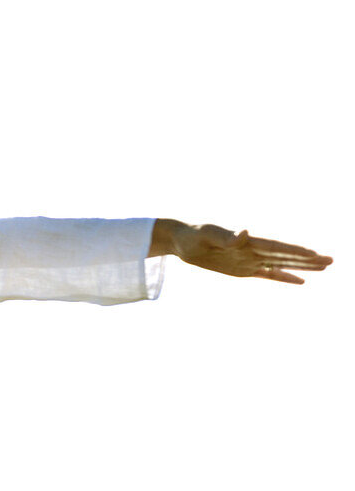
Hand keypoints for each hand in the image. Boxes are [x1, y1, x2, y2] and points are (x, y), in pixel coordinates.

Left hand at [172, 223, 332, 283]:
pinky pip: (267, 274)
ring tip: (324, 266)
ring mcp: (249, 259)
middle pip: (284, 255)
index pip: (276, 247)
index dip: (295, 251)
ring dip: (302, 267)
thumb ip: (226, 236)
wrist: (181, 241)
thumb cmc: (192, 235)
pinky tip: (301, 280)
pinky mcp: (242, 269)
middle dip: (308, 258)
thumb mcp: (206, 235)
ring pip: (281, 264)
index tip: (315, 254)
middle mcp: (252, 249)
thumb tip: (246, 232)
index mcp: (246, 240)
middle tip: (332, 260)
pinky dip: (284, 277)